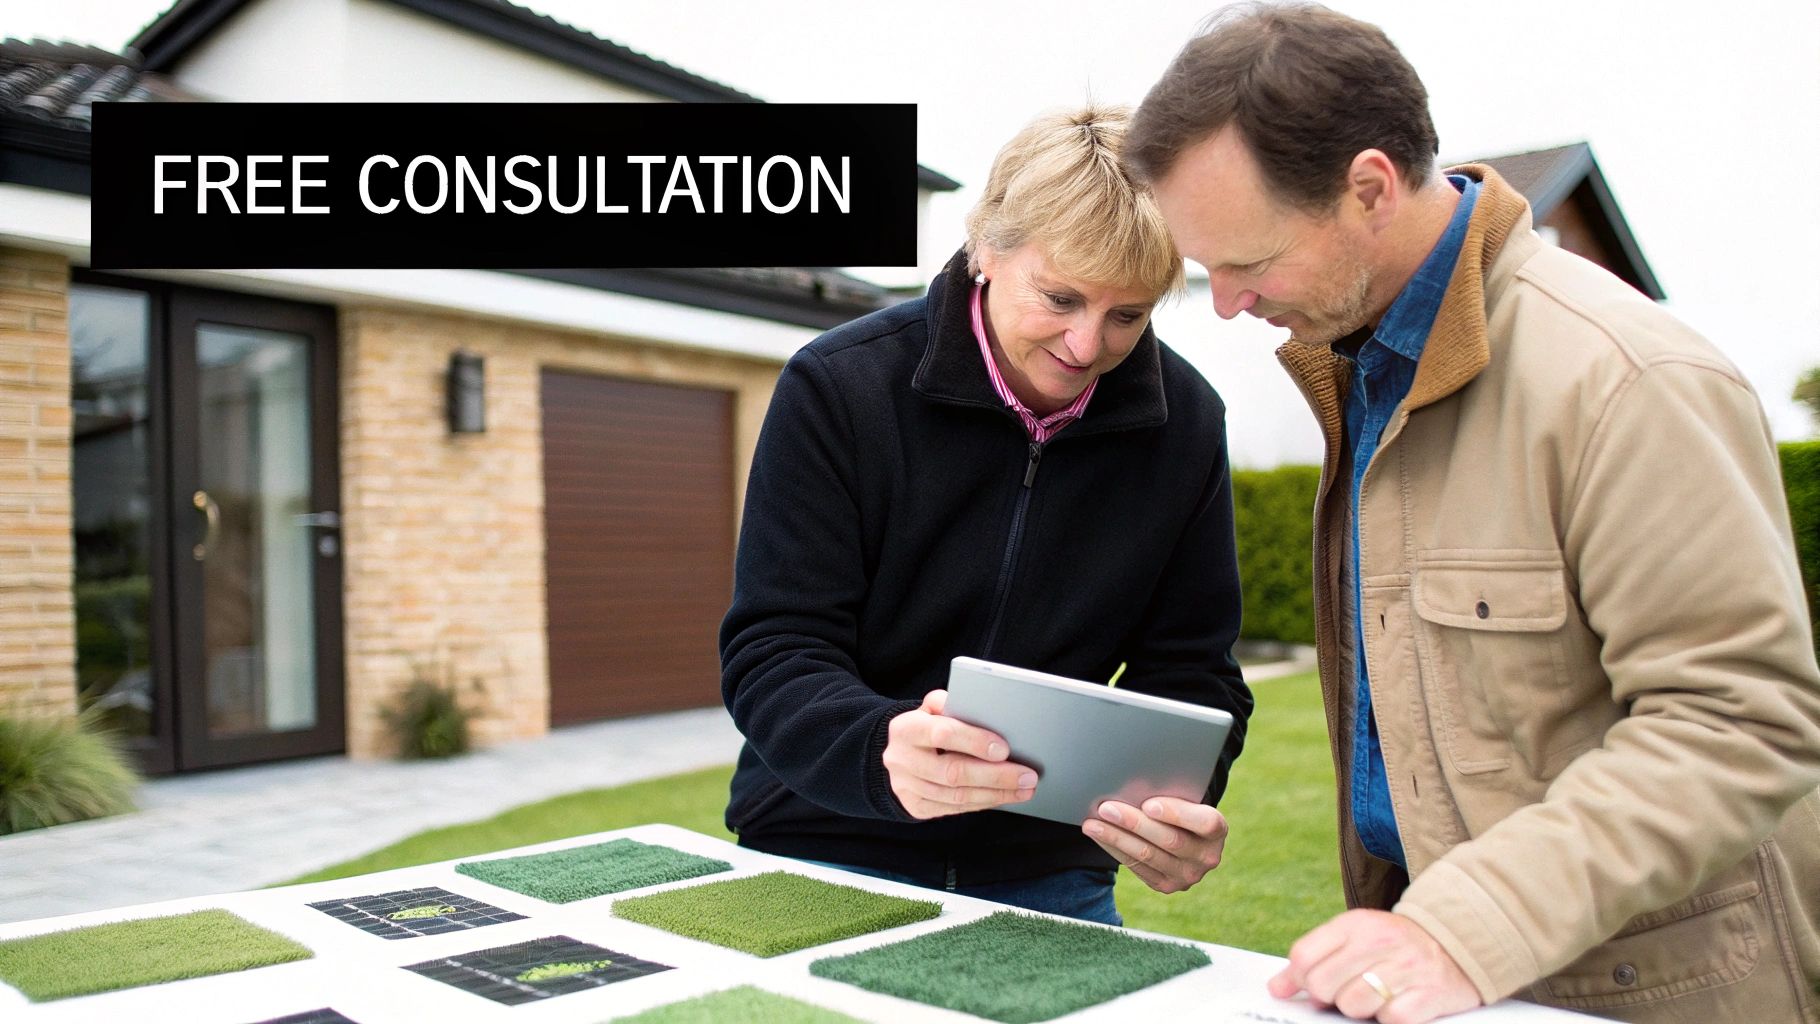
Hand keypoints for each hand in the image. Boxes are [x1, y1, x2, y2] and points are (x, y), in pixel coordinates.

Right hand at [883, 690, 1036, 819]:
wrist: (899, 753)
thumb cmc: (927, 726)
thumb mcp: (933, 708)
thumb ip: (955, 705)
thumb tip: (989, 712)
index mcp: (906, 728)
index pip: (942, 734)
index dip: (975, 742)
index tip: (1005, 749)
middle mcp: (902, 759)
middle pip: (953, 772)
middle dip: (996, 776)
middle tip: (1028, 777)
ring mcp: (906, 786)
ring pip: (957, 796)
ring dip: (995, 794)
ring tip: (1024, 790)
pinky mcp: (915, 806)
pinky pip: (954, 809)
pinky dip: (983, 803)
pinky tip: (1003, 796)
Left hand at [1081, 797, 1226, 892]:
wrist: (1185, 836)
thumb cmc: (1179, 805)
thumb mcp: (1185, 797)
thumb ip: (1170, 793)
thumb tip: (1131, 784)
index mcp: (1217, 830)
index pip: (1205, 823)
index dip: (1177, 814)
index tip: (1149, 803)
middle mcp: (1206, 857)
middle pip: (1169, 840)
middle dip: (1134, 823)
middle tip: (1106, 808)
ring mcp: (1187, 876)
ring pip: (1147, 856)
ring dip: (1116, 838)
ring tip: (1093, 824)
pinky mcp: (1166, 885)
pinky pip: (1136, 867)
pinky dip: (1115, 849)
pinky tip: (1099, 836)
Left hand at [1267, 909, 1482, 1022]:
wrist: (1458, 944)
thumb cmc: (1395, 946)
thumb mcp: (1354, 939)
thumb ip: (1315, 958)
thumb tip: (1277, 988)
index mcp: (1356, 924)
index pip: (1304, 957)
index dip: (1299, 980)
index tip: (1309, 988)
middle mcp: (1380, 942)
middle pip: (1323, 985)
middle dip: (1330, 997)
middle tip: (1348, 991)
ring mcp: (1406, 968)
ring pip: (1353, 1005)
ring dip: (1361, 1009)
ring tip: (1377, 995)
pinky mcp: (1429, 994)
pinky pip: (1390, 1020)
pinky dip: (1391, 1018)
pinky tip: (1399, 1003)